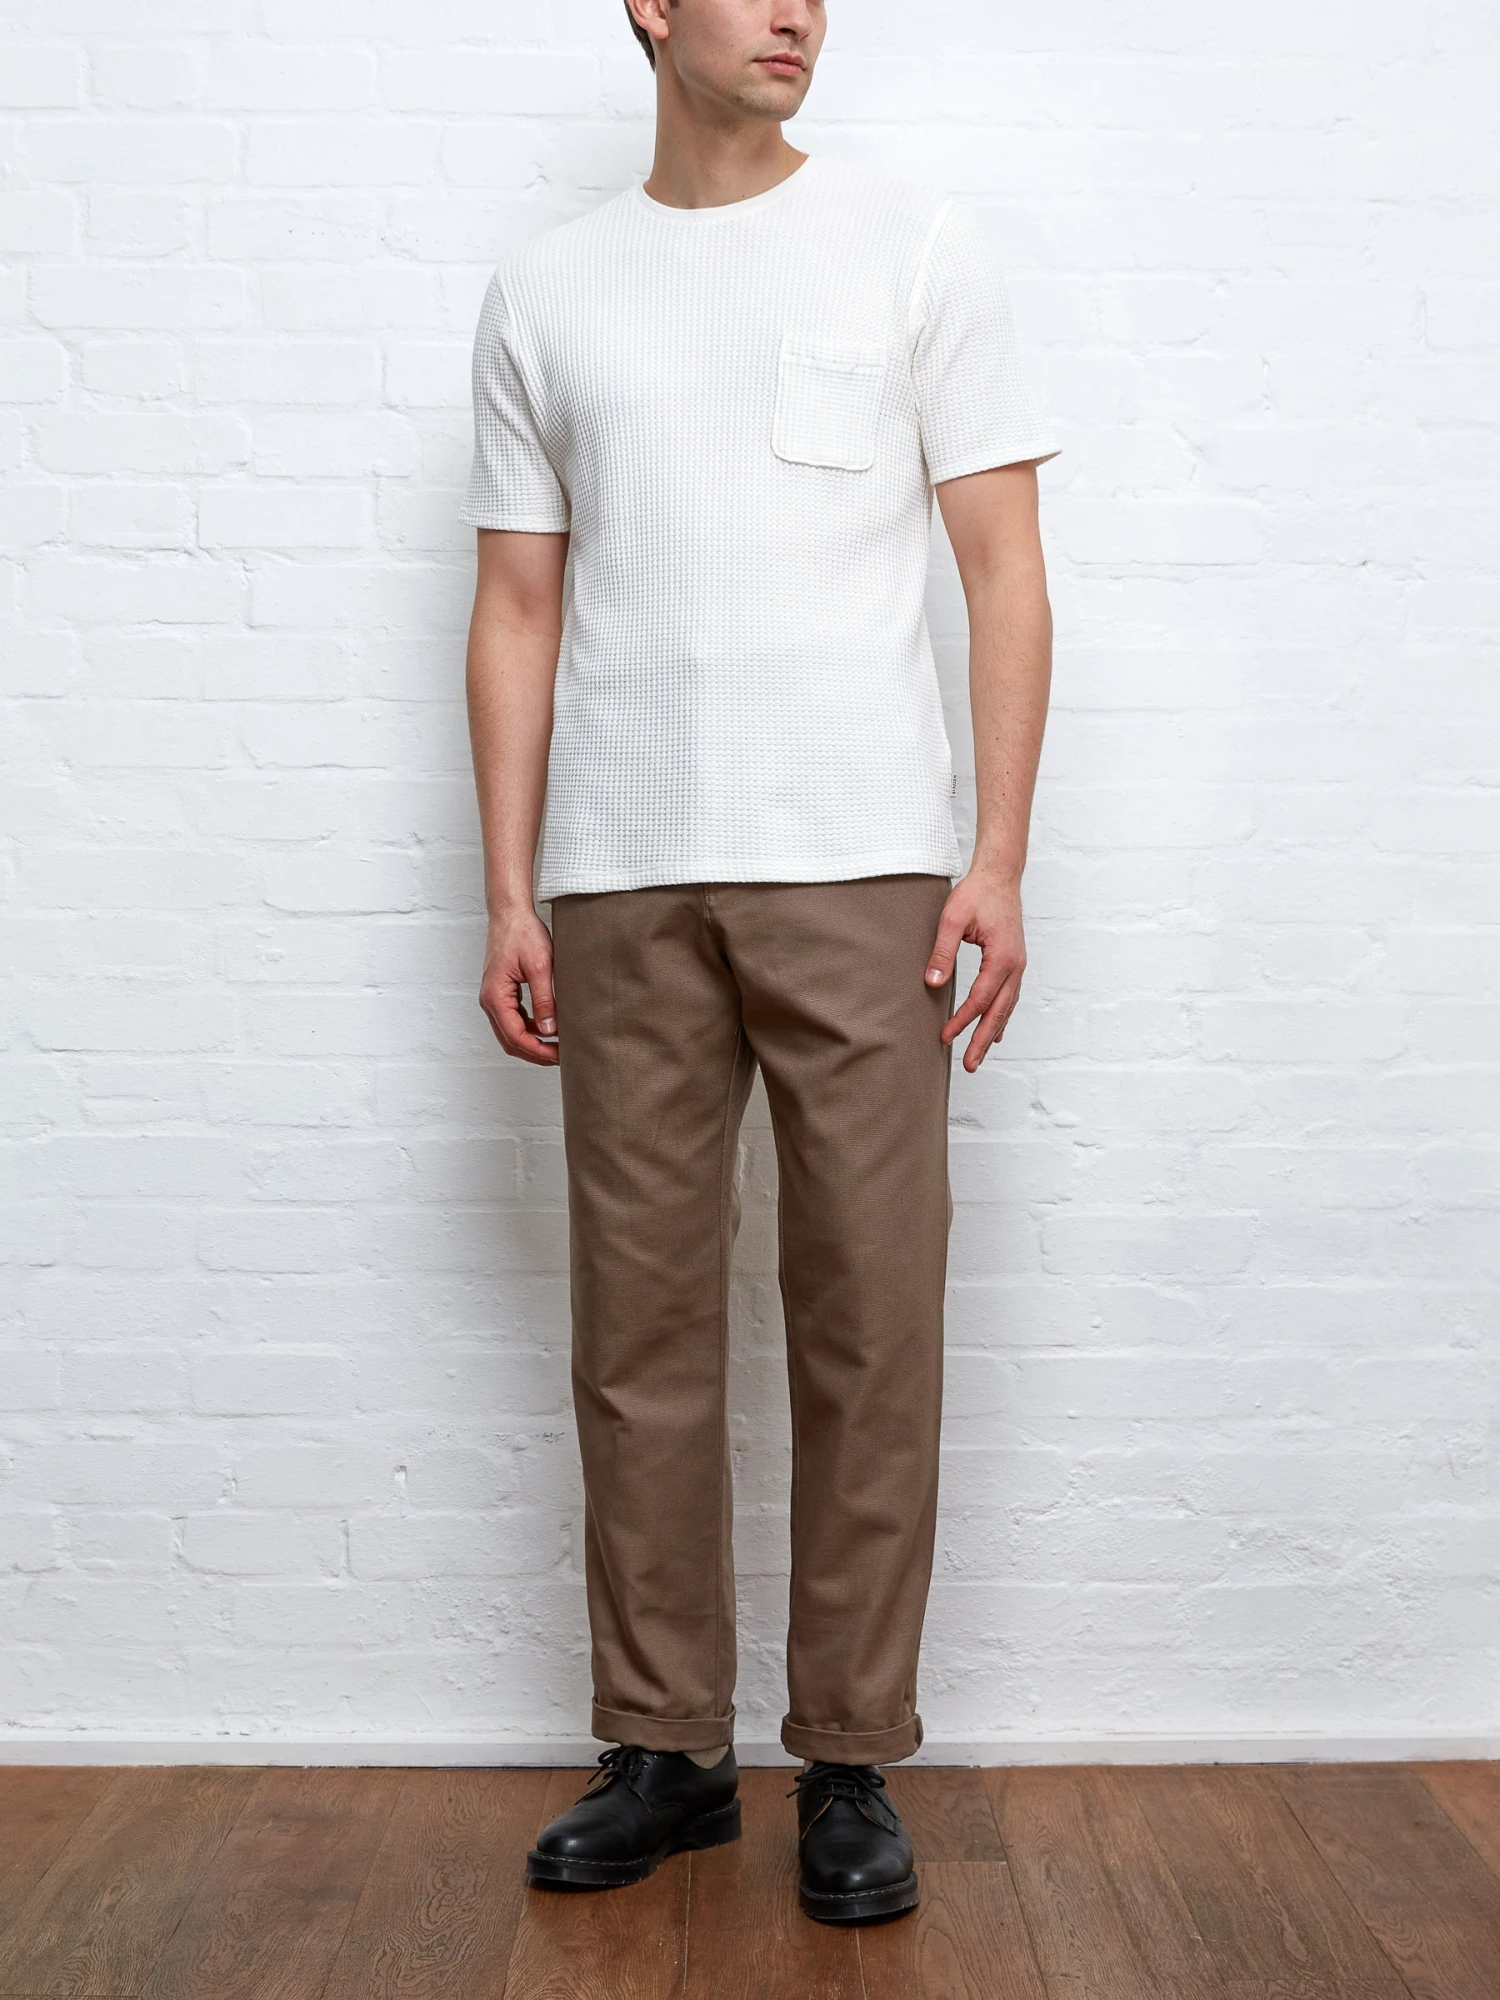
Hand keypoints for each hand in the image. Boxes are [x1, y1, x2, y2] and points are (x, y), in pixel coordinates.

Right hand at [479, 905, 558, 1065]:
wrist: (510, 913)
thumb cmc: (522, 933)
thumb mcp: (539, 966)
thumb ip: (544, 1000)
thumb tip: (550, 1030)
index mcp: (495, 996)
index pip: (516, 1036)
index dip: (539, 1050)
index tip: (560, 1055)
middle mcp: (489, 1000)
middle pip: (510, 1040)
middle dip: (535, 1053)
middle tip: (561, 1058)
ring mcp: (494, 997)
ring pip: (510, 1032)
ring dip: (532, 1043)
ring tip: (557, 1047)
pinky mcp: (502, 993)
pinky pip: (513, 1019)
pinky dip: (529, 1029)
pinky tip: (548, 1028)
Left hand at [924, 869, 1026, 1071]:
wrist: (999, 876)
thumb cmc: (976, 894)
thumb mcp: (952, 919)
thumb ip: (942, 952)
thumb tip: (932, 984)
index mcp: (1002, 958)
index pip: (980, 999)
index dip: (962, 1021)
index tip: (945, 1037)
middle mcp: (1015, 966)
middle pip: (999, 1012)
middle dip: (983, 1040)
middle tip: (970, 1066)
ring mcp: (1018, 965)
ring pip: (1007, 1007)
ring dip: (992, 1032)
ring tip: (979, 1056)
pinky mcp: (1014, 962)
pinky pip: (1009, 997)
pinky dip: (1000, 1016)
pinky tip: (994, 1030)